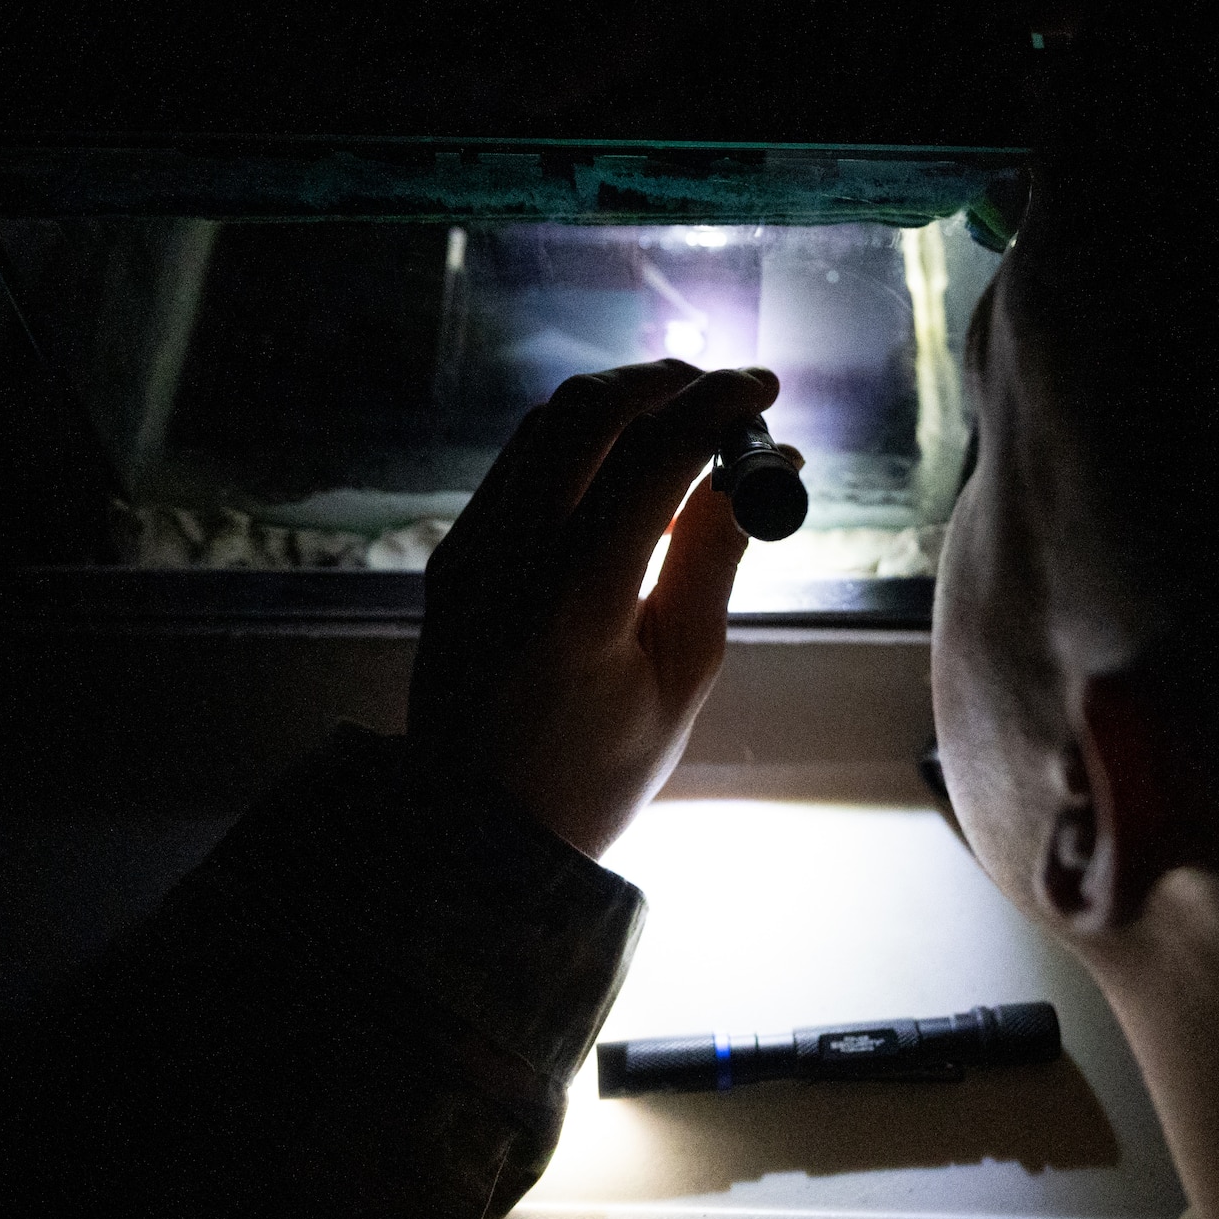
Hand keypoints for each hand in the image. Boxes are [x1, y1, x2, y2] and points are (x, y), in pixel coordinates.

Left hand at [406, 359, 782, 856]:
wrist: (473, 834)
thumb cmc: (595, 772)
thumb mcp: (682, 676)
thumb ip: (713, 559)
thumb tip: (762, 471)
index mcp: (576, 601)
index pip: (653, 455)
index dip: (719, 406)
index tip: (766, 390)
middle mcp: (507, 558)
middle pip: (587, 411)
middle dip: (666, 384)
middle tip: (725, 398)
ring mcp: (467, 551)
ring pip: (544, 425)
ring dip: (621, 404)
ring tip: (684, 426)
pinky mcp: (451, 556)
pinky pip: (518, 465)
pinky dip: (580, 443)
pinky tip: (626, 470)